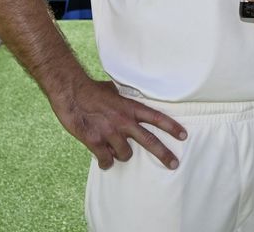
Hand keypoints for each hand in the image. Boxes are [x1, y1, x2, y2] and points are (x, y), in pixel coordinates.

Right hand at [49, 77, 186, 169]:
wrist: (70, 92)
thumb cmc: (92, 90)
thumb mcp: (115, 92)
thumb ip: (124, 101)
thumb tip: (129, 100)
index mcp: (130, 108)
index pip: (157, 118)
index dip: (171, 127)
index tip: (183, 135)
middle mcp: (124, 121)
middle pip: (149, 140)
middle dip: (164, 154)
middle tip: (174, 163)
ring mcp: (110, 132)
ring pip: (125, 154)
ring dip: (122, 155)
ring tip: (116, 150)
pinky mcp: (95, 141)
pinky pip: (106, 160)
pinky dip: (105, 162)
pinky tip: (104, 160)